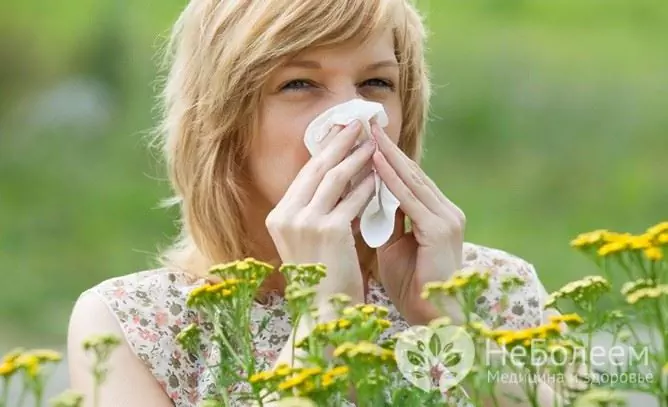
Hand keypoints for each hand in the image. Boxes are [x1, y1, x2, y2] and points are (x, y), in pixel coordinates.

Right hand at [266, 120, 375, 305]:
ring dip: (357, 157)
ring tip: (374, 141)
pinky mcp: (328, 230)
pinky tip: (380, 174)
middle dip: (340, 142)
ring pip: (335, 178)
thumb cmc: (322, 280)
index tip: (340, 132)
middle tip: (358, 122)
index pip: (305, 174)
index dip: (325, 150)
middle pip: (317, 168)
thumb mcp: (310, 241)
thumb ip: (317, 211)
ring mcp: (305, 222)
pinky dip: (367, 185)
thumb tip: (340, 179)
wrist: (323, 314)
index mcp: (279, 217)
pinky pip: (353, 199)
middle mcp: (286, 216)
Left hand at [370, 122, 465, 324]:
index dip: (387, 157)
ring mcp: (446, 218)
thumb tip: (367, 198)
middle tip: (365, 123)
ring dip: (388, 156)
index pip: (409, 179)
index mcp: (437, 214)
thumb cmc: (411, 284)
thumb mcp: (394, 245)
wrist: (432, 316)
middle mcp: (446, 210)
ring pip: (412, 180)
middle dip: (386, 148)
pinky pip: (410, 199)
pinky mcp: (439, 229)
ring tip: (368, 134)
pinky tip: (376, 163)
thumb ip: (387, 220)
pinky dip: (392, 180)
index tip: (366, 138)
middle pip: (412, 172)